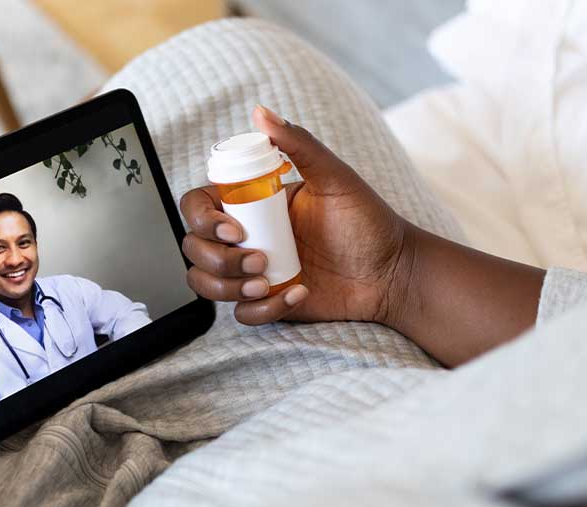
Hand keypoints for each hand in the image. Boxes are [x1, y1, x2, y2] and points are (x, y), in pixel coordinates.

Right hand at [181, 105, 411, 325]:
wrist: (393, 272)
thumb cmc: (367, 221)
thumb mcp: (334, 177)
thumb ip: (298, 143)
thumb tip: (260, 113)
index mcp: (251, 203)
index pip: (197, 206)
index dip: (202, 220)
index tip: (234, 230)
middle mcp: (246, 236)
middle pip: (194, 248)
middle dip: (218, 260)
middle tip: (260, 260)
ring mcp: (253, 271)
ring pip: (205, 283)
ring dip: (228, 287)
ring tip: (268, 283)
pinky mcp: (267, 302)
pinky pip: (241, 314)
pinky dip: (263, 309)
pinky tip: (298, 294)